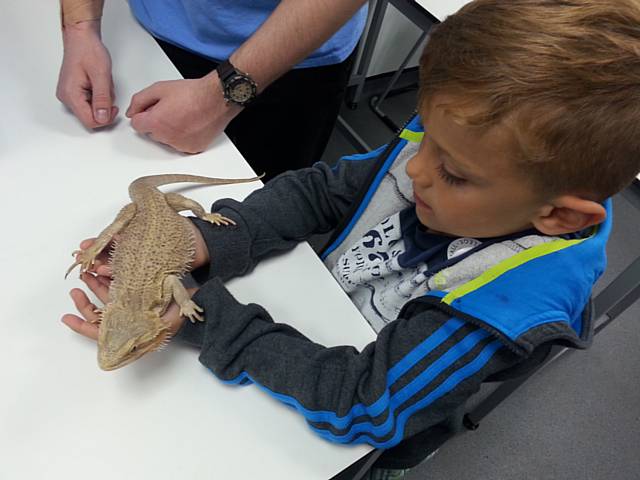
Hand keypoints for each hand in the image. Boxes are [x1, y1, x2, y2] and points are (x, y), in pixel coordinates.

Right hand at [56, 21, 118, 127]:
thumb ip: (102, 98)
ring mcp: (69, 96)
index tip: (114, 106)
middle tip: (107, 89)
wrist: (81, 38)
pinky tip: (98, 83)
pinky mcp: (74, 93)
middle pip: (91, 117)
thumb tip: (102, 118)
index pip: (90, 122)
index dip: (106, 118)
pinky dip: (99, 96)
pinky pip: (90, 102)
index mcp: (71, 95)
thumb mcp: (101, 75)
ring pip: (92, 110)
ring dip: (102, 100)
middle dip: (104, 106)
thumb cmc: (89, 51)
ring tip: (102, 83)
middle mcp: (66, 98)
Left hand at [61, 238, 198, 340]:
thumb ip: (142, 330)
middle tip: (76, 288)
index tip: (67, 317)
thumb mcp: (163, 323)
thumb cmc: (182, 314)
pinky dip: (109, 275)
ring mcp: (133, 303)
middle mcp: (130, 317)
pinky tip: (102, 265)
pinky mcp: (138, 289)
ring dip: (95, 283)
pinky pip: (118, 284)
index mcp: (132, 329)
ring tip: (87, 272)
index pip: (102, 331)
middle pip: (100, 312)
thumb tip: (113, 334)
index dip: (83, 326)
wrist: (198, 301)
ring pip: (106, 295)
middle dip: (85, 300)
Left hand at [126, 72, 241, 152]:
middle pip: (152, 134)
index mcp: (156, 123)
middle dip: (157, 123)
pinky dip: (184, 137)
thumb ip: (139, 100)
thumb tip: (132, 111)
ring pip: (167, 140)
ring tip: (184, 115)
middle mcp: (167, 137)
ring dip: (170, 131)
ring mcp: (181, 145)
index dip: (143, 115)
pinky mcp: (193, 148)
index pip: (136, 125)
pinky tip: (191, 124)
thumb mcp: (160, 88)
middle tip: (171, 109)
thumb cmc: (193, 93)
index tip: (151, 110)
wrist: (216, 99)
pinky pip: (182, 145)